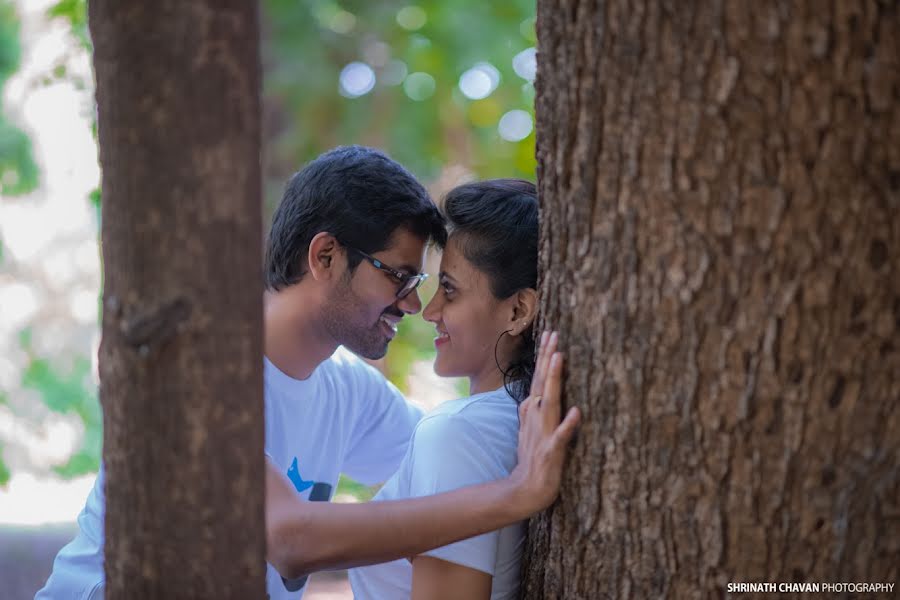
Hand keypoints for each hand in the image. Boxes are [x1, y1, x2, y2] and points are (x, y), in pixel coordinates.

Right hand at [507, 330, 580, 516]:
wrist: (524, 490)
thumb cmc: (532, 459)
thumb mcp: (529, 430)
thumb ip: (531, 411)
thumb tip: (533, 395)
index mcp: (533, 411)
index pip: (539, 378)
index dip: (545, 356)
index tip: (551, 334)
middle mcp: (536, 418)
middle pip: (543, 382)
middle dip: (548, 357)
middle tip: (554, 334)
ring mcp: (543, 433)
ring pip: (549, 402)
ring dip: (554, 380)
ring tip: (560, 358)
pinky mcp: (550, 452)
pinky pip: (561, 437)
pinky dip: (567, 424)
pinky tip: (576, 412)